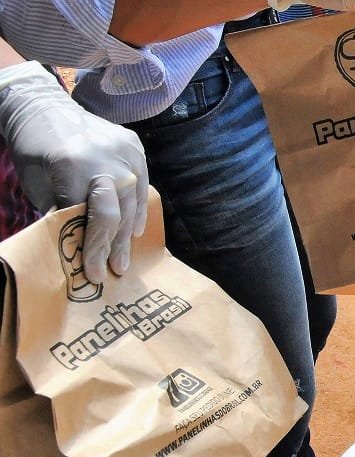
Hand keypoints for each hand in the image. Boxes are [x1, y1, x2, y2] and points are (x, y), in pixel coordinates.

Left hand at [0, 61, 147, 283]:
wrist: (44, 108)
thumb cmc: (34, 151)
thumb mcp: (40, 187)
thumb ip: (63, 213)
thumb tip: (80, 248)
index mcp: (76, 169)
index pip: (93, 219)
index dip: (94, 249)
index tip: (94, 274)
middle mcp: (108, 161)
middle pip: (119, 213)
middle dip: (115, 246)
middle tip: (116, 270)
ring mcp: (126, 151)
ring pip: (134, 202)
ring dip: (129, 232)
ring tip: (125, 256)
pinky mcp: (134, 146)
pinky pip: (143, 183)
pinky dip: (138, 208)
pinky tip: (135, 228)